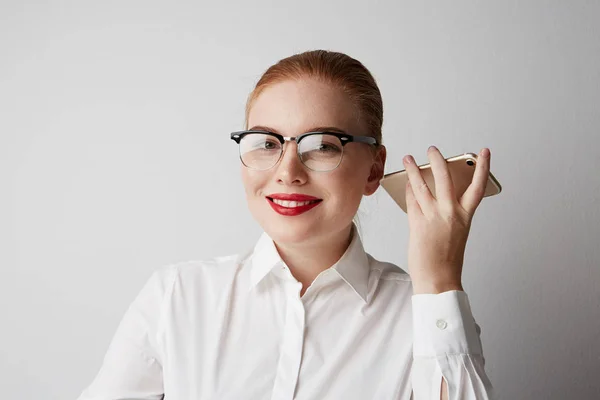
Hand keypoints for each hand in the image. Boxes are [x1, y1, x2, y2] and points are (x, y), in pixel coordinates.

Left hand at [403, 146, 490, 294]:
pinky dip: (408, 190)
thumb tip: (435, 194)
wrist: (438, 279)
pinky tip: (406, 184)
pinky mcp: (417, 223)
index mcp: (465, 216)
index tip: (484, 151)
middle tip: (432, 149)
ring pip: (422, 186)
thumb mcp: (456, 231)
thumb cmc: (447, 259)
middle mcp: (451, 213)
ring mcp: (433, 217)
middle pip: (444, 178)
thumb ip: (449, 212)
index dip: (483, 167)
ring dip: (413, 170)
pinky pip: (411, 200)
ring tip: (408, 158)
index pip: (477, 186)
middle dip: (437, 160)